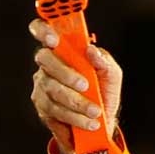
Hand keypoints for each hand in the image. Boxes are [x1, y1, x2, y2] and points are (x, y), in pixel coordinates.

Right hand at [29, 19, 122, 153]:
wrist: (103, 121)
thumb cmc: (104, 92)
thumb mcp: (111, 75)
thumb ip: (104, 61)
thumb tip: (91, 50)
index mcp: (64, 50)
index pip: (44, 31)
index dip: (43, 31)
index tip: (53, 40)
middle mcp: (49, 66)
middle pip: (45, 60)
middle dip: (66, 74)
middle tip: (85, 86)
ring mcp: (43, 86)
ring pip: (52, 90)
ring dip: (76, 103)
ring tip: (95, 112)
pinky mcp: (43, 108)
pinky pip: (54, 112)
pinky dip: (74, 118)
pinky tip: (87, 123)